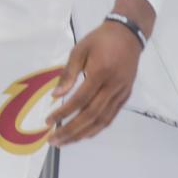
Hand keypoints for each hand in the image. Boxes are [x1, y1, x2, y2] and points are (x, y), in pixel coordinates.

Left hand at [45, 21, 141, 146]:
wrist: (128, 34)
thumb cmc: (100, 40)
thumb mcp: (79, 50)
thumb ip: (68, 73)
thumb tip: (56, 95)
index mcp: (100, 72)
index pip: (80, 99)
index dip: (64, 113)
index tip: (49, 122)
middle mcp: (113, 86)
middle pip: (91, 115)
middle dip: (71, 130)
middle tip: (54, 141)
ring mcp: (121, 92)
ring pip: (102, 120)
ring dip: (83, 133)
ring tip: (66, 142)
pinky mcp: (126, 96)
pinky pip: (111, 116)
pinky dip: (97, 128)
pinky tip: (84, 134)